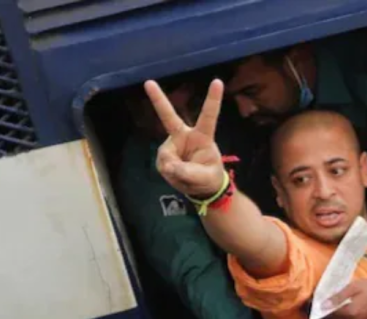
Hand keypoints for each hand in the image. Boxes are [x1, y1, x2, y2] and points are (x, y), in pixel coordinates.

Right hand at [145, 80, 226, 198]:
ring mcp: (172, 144)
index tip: (218, 81)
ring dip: (175, 170)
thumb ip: (190, 173)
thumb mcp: (205, 178)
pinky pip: (163, 165)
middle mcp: (185, 136)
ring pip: (167, 157)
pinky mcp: (164, 155)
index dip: (213, 100)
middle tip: (148, 82)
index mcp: (203, 136)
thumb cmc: (209, 177)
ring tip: (187, 177)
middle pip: (169, 117)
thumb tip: (168, 166)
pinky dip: (171, 175)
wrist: (201, 188)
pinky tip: (178, 176)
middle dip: (158, 99)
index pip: (208, 116)